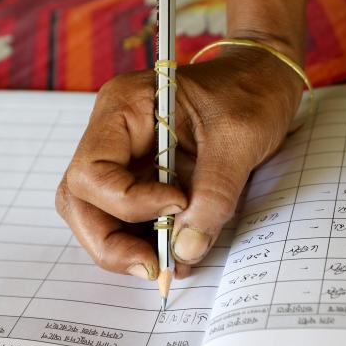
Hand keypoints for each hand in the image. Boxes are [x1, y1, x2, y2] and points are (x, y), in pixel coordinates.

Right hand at [56, 45, 302, 278]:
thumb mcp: (240, 139)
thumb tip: (186, 250)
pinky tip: (177, 255)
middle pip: (81, 199)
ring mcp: (125, 157)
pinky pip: (129, 218)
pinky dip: (146, 242)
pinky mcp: (143, 178)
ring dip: (125, 246)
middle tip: (153, 267)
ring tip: (167, 265)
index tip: (177, 205)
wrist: (265, 79)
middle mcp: (113, 134)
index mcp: (124, 107)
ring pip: (97, 215)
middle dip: (110, 241)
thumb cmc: (251, 91)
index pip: (92, 171)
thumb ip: (213, 194)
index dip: (127, 202)